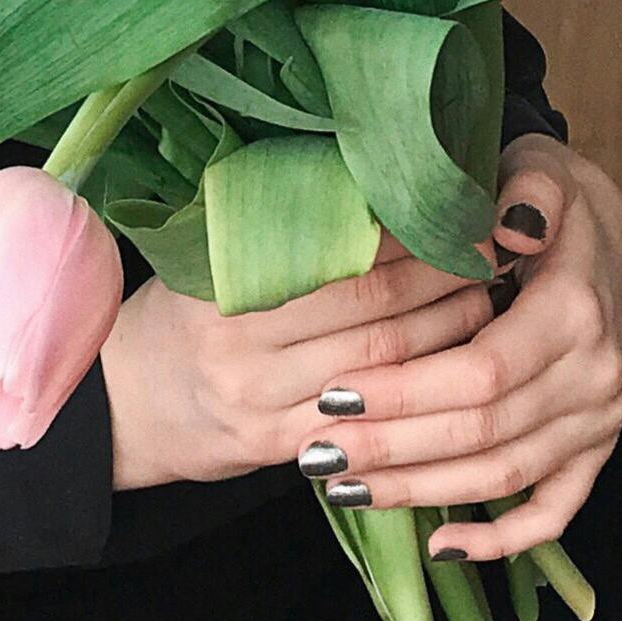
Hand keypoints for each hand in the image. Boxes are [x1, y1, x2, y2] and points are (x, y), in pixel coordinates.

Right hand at [99, 243, 493, 492]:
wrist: (128, 402)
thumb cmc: (187, 312)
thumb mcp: (207, 256)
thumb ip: (276, 224)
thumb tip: (372, 173)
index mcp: (226, 281)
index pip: (343, 254)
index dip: (412, 234)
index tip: (460, 211)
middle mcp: (241, 344)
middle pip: (373, 311)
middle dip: (445, 280)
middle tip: (493, 253)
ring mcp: (261, 402)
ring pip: (382, 368)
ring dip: (447, 334)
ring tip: (489, 301)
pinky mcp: (277, 447)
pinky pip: (366, 424)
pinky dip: (417, 396)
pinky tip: (454, 371)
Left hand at [291, 140, 621, 563]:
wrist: (605, 234)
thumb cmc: (550, 199)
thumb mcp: (539, 170)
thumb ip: (524, 190)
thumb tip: (507, 223)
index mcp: (576, 310)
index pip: (481, 372)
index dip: (405, 392)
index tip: (332, 395)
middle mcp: (597, 375)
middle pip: (483, 432)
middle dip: (394, 448)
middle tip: (316, 451)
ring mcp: (599, 419)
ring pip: (504, 476)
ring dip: (421, 492)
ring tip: (343, 489)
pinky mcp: (596, 448)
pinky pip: (554, 510)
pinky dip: (500, 538)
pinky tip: (439, 546)